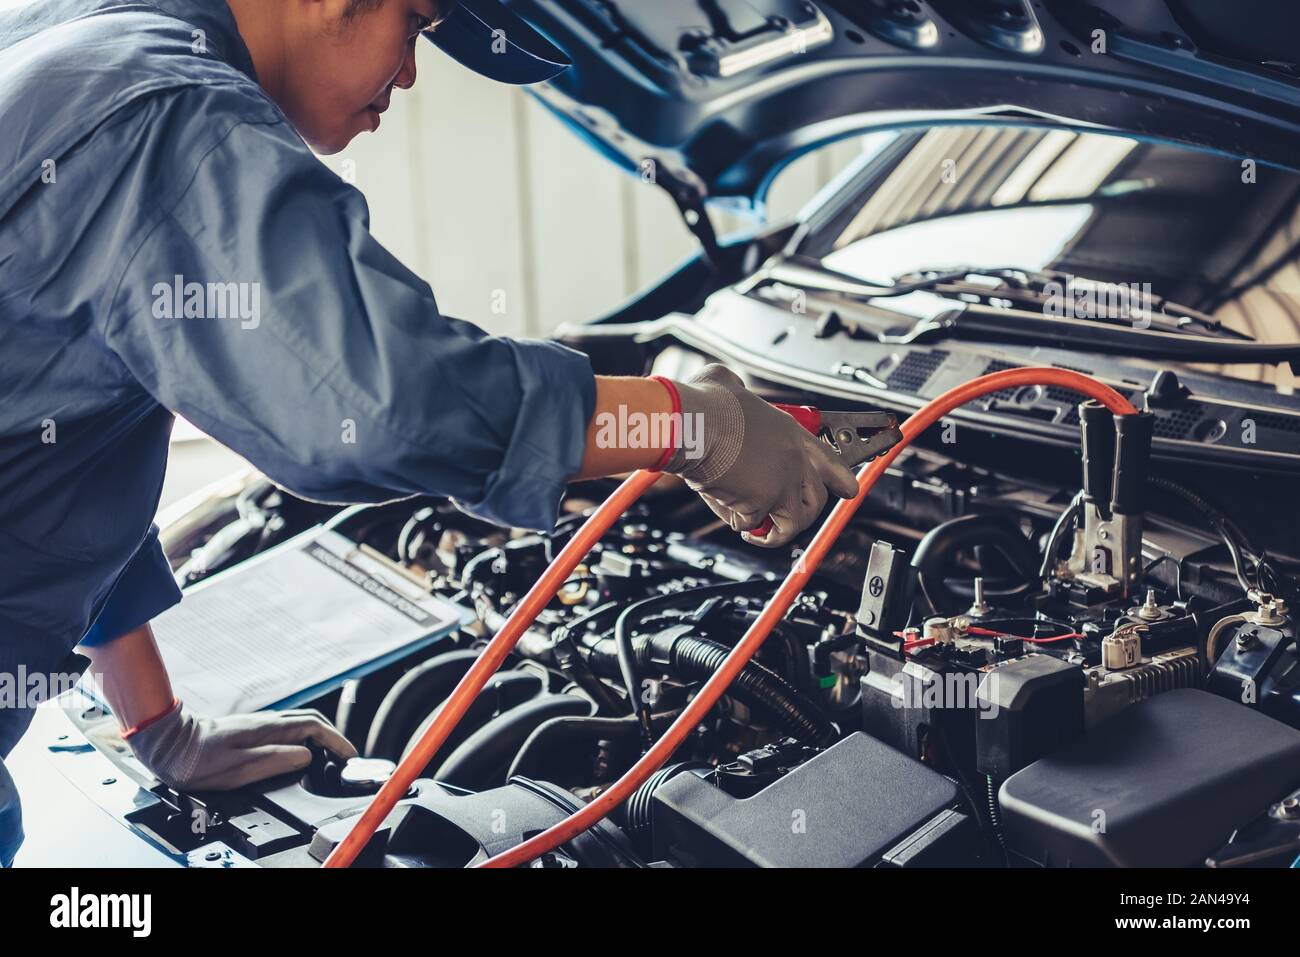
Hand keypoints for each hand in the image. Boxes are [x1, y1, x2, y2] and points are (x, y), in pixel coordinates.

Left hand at [125, 702, 357, 790]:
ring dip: (320, 736)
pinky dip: (304, 736)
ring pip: (300, 723)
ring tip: (329, 754)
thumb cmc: (197, 759)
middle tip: (345, 756)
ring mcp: (259, 723)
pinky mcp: (251, 729)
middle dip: (334, 737)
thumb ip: (274, 759)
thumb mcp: (237, 767)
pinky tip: (301, 750)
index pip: (314, 728)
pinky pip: (287, 728)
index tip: (349, 756)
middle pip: (312, 721)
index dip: (336, 741)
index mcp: (268, 729)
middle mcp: (267, 722)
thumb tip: (305, 756)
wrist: (168, 743)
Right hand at [664, 365, 859, 546]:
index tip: (849, 490)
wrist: (693, 423)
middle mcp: (794, 461)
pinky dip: (740, 524)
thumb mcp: (730, 384)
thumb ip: (741, 390)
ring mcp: (780, 484)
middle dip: (804, 513)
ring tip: (757, 530)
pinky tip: (727, 512)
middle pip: (817, 500)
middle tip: (786, 516)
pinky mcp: (759, 503)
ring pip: (793, 523)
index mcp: (791, 432)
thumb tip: (729, 386)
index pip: (832, 462)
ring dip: (775, 531)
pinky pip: (752, 524)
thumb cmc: (705, 402)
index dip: (842, 480)